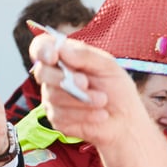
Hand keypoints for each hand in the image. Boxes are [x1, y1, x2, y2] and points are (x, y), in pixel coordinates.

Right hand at [29, 34, 146, 148]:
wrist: (125, 119)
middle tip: (85, 83)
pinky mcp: (56, 119)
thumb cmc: (116, 89)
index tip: (53, 57)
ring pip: (53, 95)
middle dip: (63, 78)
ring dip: (81, 99)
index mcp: (65, 58)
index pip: (41, 47)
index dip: (42, 50)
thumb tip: (61, 48)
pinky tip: (100, 115)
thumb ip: (85, 56)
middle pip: (42, 72)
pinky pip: (61, 115)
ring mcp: (52, 98)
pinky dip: (84, 114)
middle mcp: (53, 77)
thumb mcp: (108, 67)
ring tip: (103, 101)